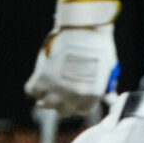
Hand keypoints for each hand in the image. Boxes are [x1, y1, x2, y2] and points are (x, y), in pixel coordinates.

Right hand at [24, 0, 119, 115]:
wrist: (85, 31)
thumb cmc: (99, 47)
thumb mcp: (108, 71)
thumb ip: (106, 87)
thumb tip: (111, 99)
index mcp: (92, 96)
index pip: (80, 110)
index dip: (75, 104)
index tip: (70, 99)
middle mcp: (75, 96)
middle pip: (62, 111)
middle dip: (59, 104)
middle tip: (55, 94)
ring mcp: (58, 88)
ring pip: (45, 104)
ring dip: (44, 98)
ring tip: (45, 88)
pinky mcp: (43, 77)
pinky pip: (32, 90)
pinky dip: (33, 87)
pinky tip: (37, 79)